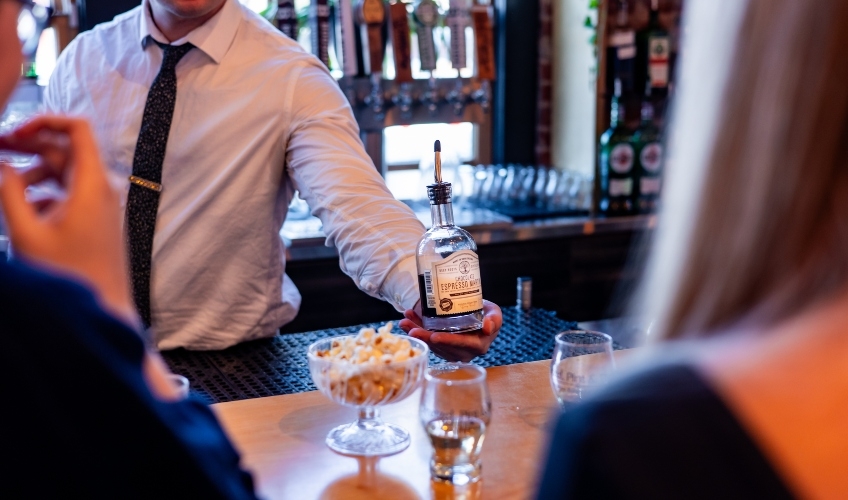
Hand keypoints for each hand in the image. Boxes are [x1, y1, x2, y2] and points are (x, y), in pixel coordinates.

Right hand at [0, 116, 137, 326]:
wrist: (104, 309)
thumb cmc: (69, 276)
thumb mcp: (26, 232)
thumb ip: (8, 192)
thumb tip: (0, 165)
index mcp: (92, 183)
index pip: (77, 128)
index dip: (45, 120)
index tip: (14, 131)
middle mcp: (102, 188)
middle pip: (65, 148)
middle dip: (28, 145)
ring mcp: (101, 204)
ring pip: (64, 172)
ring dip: (32, 172)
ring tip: (4, 186)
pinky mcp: (96, 219)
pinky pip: (67, 193)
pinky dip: (44, 193)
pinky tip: (23, 211)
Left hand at [400, 300, 501, 361]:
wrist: (478, 314)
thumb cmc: (487, 313)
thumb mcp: (495, 313)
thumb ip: (494, 319)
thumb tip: (488, 327)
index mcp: (478, 345)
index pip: (462, 345)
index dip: (448, 341)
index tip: (434, 336)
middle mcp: (464, 352)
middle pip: (443, 347)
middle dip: (425, 338)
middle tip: (412, 330)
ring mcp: (451, 351)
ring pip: (432, 345)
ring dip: (417, 333)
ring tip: (405, 322)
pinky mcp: (441, 348)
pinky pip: (427, 341)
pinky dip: (416, 330)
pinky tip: (407, 321)